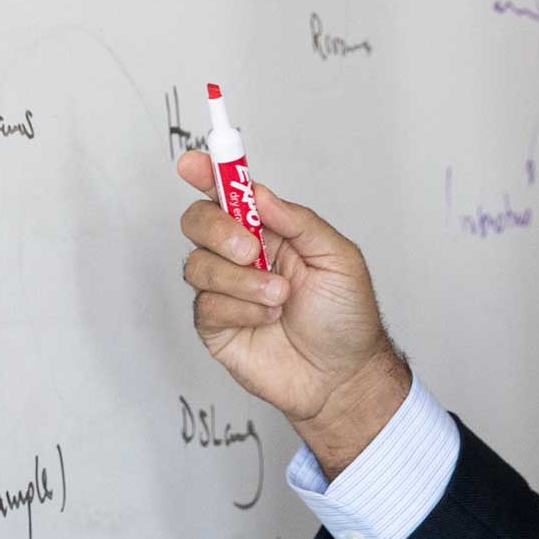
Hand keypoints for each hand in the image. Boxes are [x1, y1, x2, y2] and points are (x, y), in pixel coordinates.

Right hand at [175, 151, 410, 475]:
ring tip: (279, 298)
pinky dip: (240, 310)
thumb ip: (298, 221)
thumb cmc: (346, 317)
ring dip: (241, 280)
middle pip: (198, 222)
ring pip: (198, 266)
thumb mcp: (339, 258)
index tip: (192, 163)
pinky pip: (207, 305)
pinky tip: (267, 320)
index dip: (206, 174)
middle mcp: (241, 256)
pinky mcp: (216, 326)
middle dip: (217, 229)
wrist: (344, 376)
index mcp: (270, 231)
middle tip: (249, 248)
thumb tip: (258, 193)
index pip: (229, 194)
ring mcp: (226, 291)